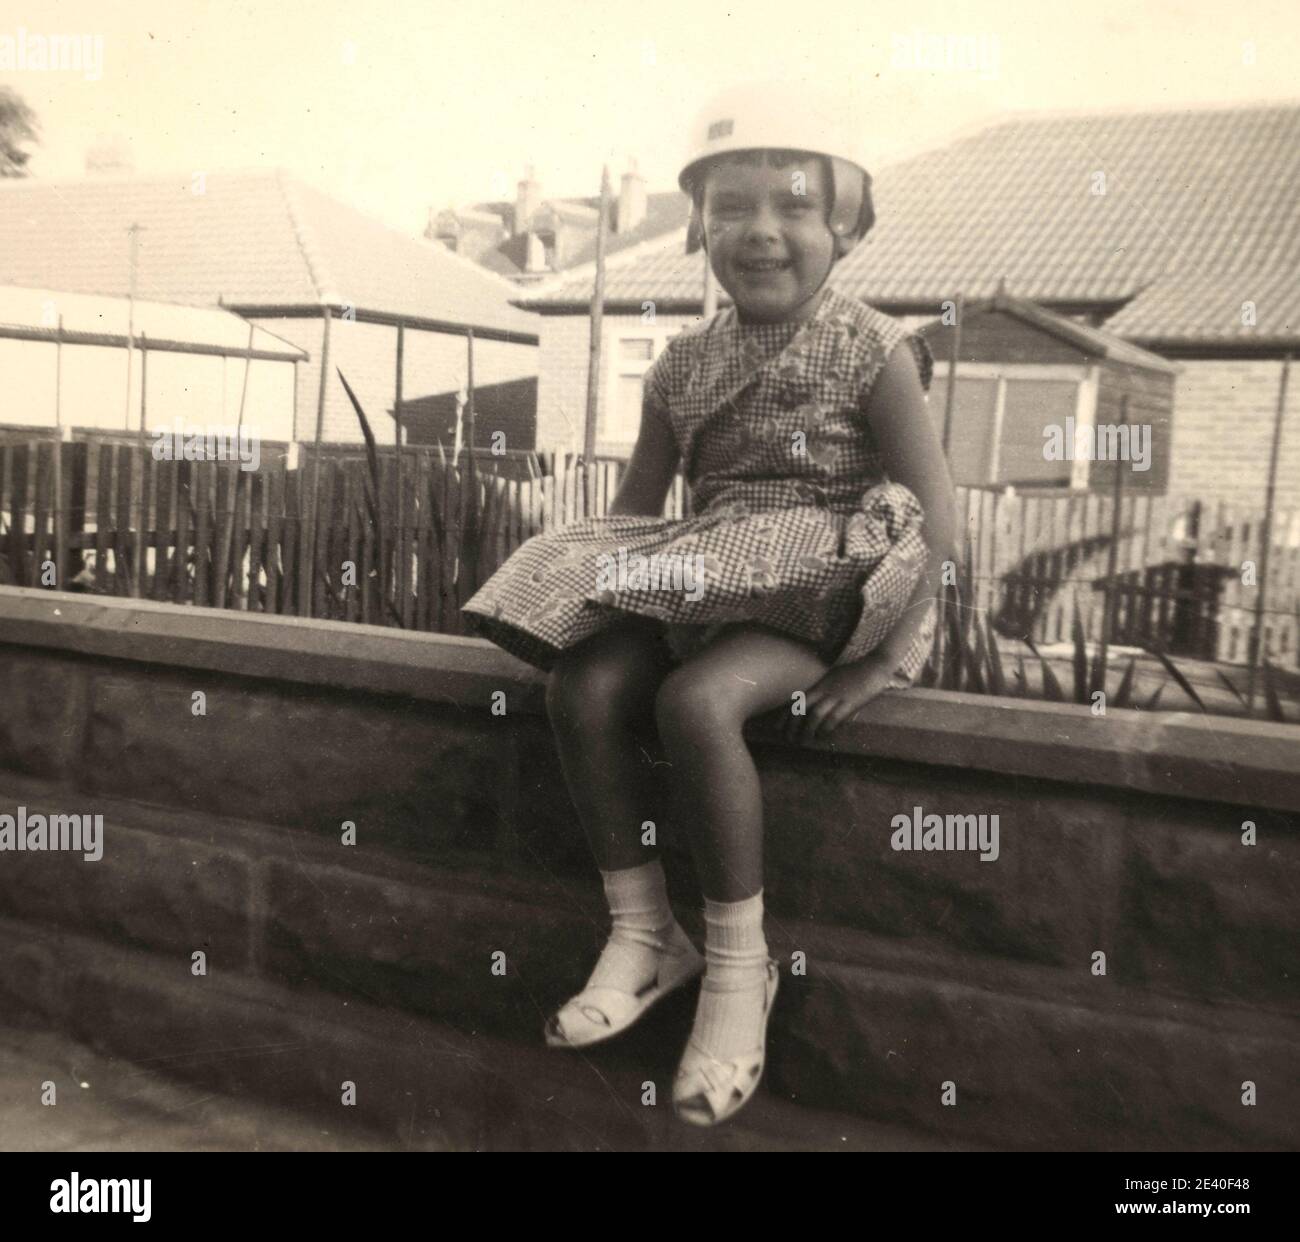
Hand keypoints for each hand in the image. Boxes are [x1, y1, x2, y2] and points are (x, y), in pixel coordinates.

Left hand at [779, 654, 898, 743]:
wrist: (875, 666)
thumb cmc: (856, 673)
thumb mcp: (834, 678)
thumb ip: (823, 689)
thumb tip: (814, 703)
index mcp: (820, 684)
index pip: (797, 700)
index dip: (786, 714)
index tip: (778, 726)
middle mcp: (825, 690)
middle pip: (802, 707)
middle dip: (792, 724)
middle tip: (788, 738)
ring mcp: (837, 696)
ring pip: (815, 714)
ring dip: (807, 730)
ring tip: (803, 741)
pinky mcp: (850, 702)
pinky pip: (834, 718)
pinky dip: (826, 728)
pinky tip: (822, 736)